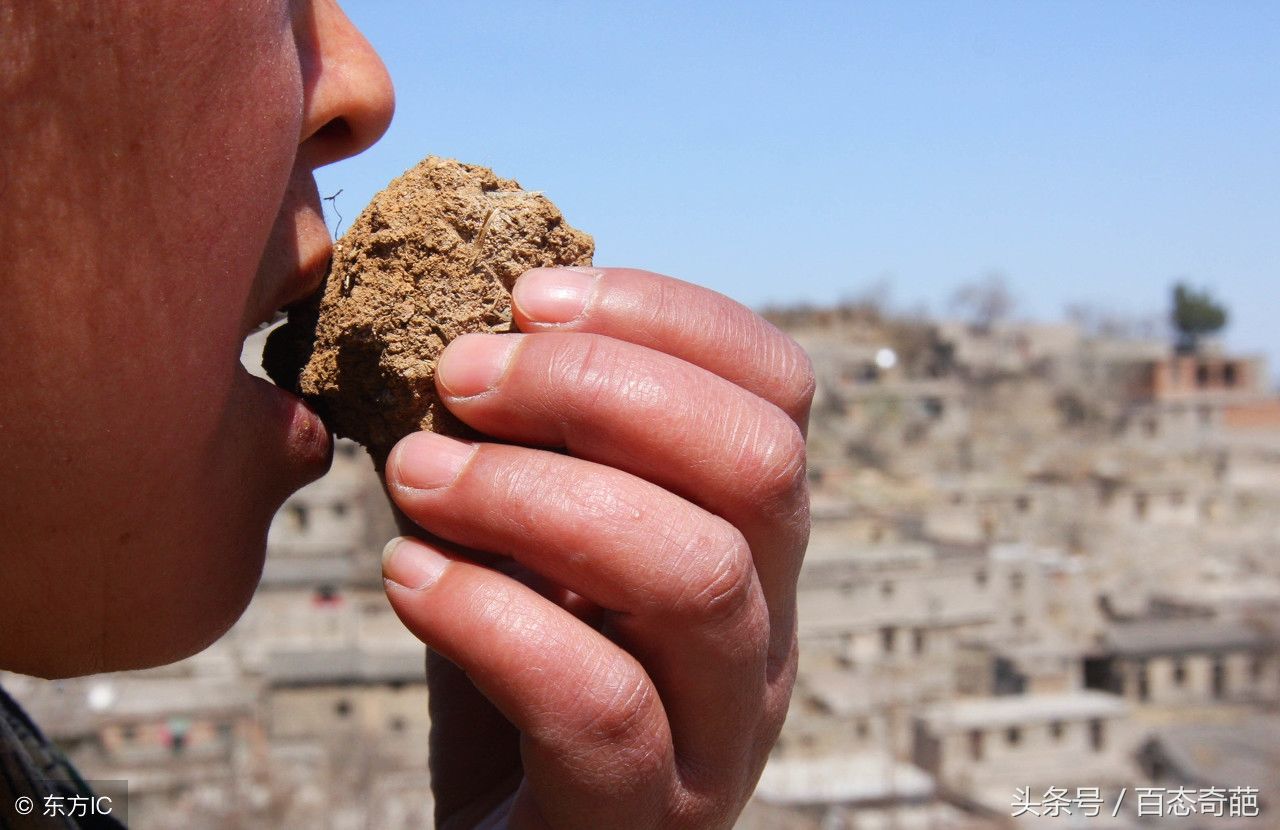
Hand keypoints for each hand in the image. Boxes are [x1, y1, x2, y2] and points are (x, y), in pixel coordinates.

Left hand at [380, 267, 812, 828]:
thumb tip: (455, 334)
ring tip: (415, 476)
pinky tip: (409, 580)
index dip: (666, 317)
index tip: (529, 299)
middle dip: (601, 388)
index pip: (778, 392)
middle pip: (758, 464)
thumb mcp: (527, 550)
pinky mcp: (645, 818)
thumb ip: (524, 456)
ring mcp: (722, 732)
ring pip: (695, 574)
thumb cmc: (513, 689)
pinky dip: (491, 618)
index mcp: (749, 545)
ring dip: (533, 496)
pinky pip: (603, 704)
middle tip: (462, 375)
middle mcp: (766, 629)